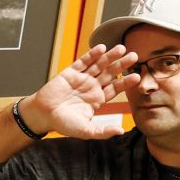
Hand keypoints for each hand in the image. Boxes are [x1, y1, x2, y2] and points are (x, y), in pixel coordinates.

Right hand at [22, 45, 139, 139]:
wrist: (43, 115)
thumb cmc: (63, 123)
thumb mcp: (86, 130)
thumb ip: (103, 131)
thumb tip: (121, 131)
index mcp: (97, 99)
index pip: (115, 88)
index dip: (126, 82)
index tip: (137, 76)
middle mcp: (92, 86)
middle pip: (110, 73)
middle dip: (122, 65)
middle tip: (134, 56)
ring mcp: (82, 78)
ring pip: (99, 65)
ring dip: (110, 56)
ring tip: (121, 48)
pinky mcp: (70, 72)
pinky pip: (83, 61)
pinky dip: (92, 55)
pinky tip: (101, 48)